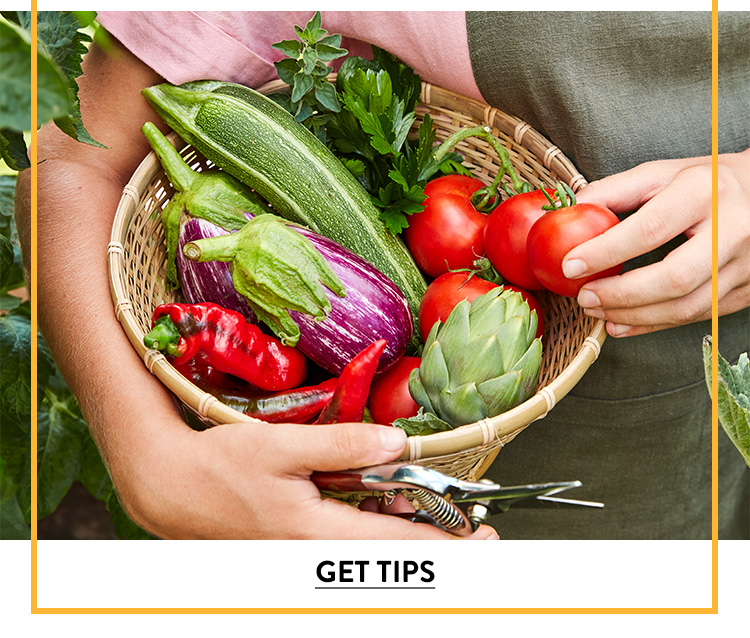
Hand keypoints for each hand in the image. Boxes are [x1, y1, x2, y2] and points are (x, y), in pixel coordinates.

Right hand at [115, 416, 498, 539]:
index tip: (486, 538)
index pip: (399, 551)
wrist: (171, 491)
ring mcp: (305, 561)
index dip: (449, 547)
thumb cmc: (220, 468)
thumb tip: (397, 445)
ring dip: (409, 539)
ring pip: (373, 559)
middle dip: (439, 547)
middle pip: (393, 563)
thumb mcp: (282, 447)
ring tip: (433, 511)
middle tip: (474, 528)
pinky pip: (349, 553)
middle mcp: (314, 558)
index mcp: (315, 535)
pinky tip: (387, 510)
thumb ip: (343, 446)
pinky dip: (378, 536)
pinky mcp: (298, 555)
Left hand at [561, 150, 749, 336]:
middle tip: (583, 297)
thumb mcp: (662, 174)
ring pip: (686, 306)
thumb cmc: (705, 182)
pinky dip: (653, 324)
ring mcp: (745, 265)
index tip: (570, 265)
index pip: (649, 229)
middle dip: (620, 295)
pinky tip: (620, 323)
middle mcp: (732, 231)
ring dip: (633, 315)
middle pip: (672, 278)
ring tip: (595, 311)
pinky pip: (696, 317)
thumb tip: (570, 209)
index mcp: (704, 193)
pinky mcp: (747, 290)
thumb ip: (615, 191)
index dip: (606, 252)